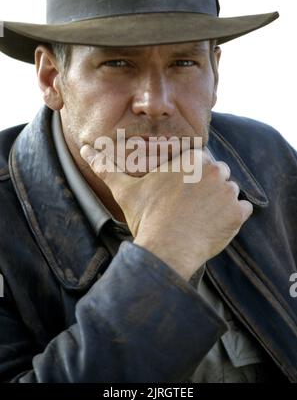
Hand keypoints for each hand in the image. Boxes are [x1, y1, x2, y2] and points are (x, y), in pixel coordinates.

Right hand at [80, 145, 252, 280]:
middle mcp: (215, 170)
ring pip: (230, 191)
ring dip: (220, 202)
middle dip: (206, 187)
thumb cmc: (146, 217)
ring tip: (200, 217)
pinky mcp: (238, 214)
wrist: (166, 249)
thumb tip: (86, 150)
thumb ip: (108, 168)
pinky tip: (214, 225)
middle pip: (217, 174)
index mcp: (191, 159)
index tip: (180, 194)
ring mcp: (228, 192)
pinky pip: (243, 209)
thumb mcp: (125, 190)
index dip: (190, 178)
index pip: (199, 161)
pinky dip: (233, 217)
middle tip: (189, 206)